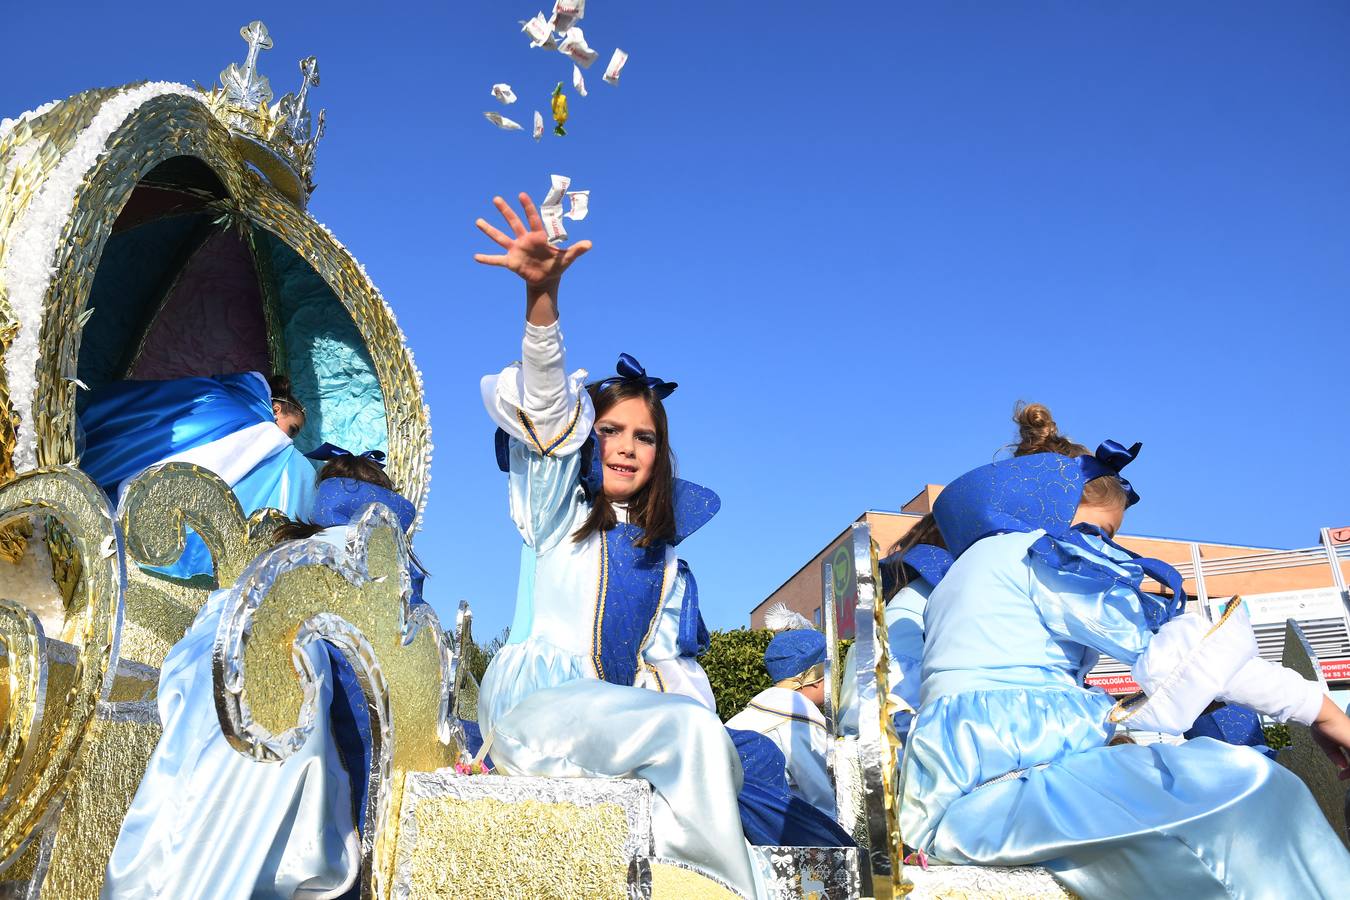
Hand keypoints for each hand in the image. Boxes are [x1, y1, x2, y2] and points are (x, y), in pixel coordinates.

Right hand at [473, 193, 590, 288]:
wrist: (546, 278)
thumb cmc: (556, 264)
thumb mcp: (567, 258)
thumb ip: (577, 250)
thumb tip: (590, 244)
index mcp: (538, 236)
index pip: (532, 219)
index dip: (527, 207)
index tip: (521, 195)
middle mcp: (524, 239)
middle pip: (513, 222)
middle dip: (505, 211)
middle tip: (496, 199)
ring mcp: (516, 249)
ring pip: (500, 237)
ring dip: (489, 230)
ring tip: (478, 221)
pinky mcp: (511, 262)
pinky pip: (497, 260)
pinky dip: (487, 259)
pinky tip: (476, 257)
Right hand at [1311, 695, 1349, 780]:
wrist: (1322, 715)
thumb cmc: (1321, 723)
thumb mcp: (1328, 744)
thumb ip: (1336, 756)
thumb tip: (1342, 766)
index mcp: (1348, 739)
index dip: (1348, 769)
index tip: (1342, 774)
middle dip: (1349, 771)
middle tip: (1342, 777)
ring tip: (1344, 776)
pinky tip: (1346, 772)